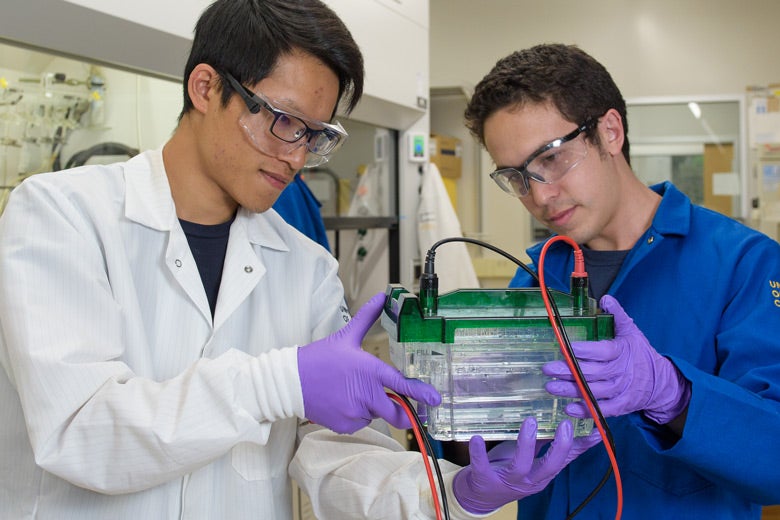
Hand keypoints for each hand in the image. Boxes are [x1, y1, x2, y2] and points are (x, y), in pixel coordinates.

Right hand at [298, 292, 440, 433]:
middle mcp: (366, 394)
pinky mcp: (346, 424)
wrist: (292, 382)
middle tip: (404, 406)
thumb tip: (382, 297)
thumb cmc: (319, 358)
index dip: (422, 394)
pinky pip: (362, 423)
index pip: (402, 385)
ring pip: (377, 415)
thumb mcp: (346, 336)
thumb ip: (367, 317)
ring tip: (354, 392)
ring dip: (374, 408)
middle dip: (404, 411)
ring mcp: (356, 412)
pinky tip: (344, 402)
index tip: (436, 399)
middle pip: (397, 411)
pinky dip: (358, 415)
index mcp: (370, 371)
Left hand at [453, 418, 601, 514]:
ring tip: (530, 422)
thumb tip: (562, 419)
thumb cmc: (507, 471)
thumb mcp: (530, 459)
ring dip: (526, 444)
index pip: (567, 460)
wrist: (479, 496)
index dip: (582, 446)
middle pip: (550, 467)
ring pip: (521, 466)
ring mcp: (507, 481)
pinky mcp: (484, 480)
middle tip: (565, 424)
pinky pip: (482, 466)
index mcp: (542, 473)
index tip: (597, 430)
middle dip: (559, 447)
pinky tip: (477, 439)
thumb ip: (544, 443)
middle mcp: (529, 480)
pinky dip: (479, 453)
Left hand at [544, 295, 690, 423]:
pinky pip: (603, 410)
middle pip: (593, 373)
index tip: (564, 348)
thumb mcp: (632, 332)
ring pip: (594, 392)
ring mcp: (622, 391)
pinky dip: (586, 410)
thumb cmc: (640, 354)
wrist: (661, 382)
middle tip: (548, 369)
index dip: (583, 351)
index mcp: (623, 352)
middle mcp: (622, 373)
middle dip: (569, 371)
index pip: (602, 351)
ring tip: (550, 387)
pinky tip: (568, 408)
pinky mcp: (622, 407)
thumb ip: (618, 316)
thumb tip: (606, 298)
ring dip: (572, 390)